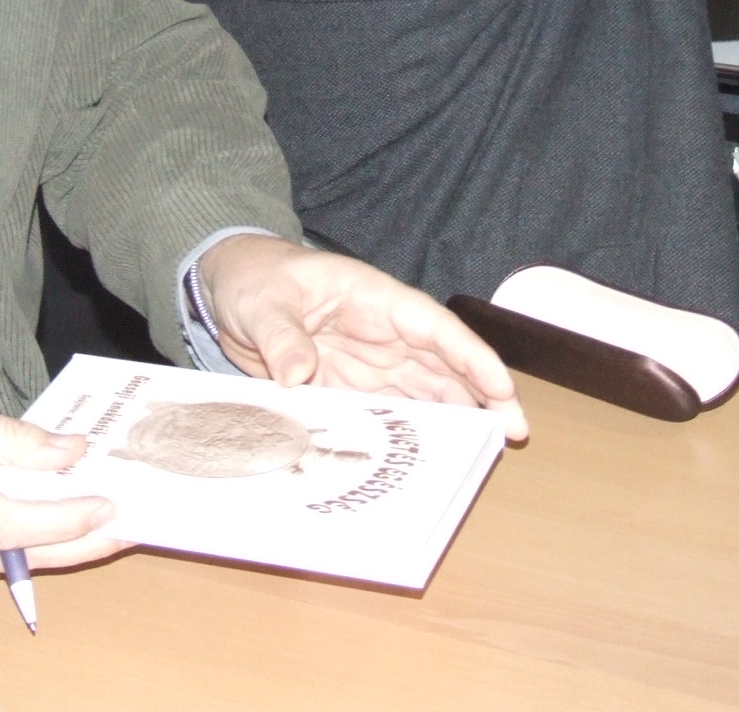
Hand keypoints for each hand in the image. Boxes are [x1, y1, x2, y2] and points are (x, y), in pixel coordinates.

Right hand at [0, 400, 123, 591]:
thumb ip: (8, 436)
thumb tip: (70, 454)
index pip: (0, 522)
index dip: (57, 519)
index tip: (104, 506)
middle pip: (15, 557)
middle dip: (78, 545)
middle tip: (129, 528)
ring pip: (6, 568)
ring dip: (59, 549)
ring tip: (109, 526)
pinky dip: (25, 549)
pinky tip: (59, 529)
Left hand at [197, 233, 529, 439]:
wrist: (226, 292)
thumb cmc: (254, 279)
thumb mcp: (265, 302)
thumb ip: (283, 336)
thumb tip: (298, 374)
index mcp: (373, 299)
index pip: (435, 328)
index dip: (472, 357)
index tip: (502, 388)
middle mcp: (381, 333)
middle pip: (442, 365)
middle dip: (481, 395)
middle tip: (513, 432)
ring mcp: (367, 363)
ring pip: (422, 392)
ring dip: (453, 418)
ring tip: (482, 451)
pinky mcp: (345, 388)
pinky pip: (385, 413)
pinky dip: (407, 434)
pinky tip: (424, 459)